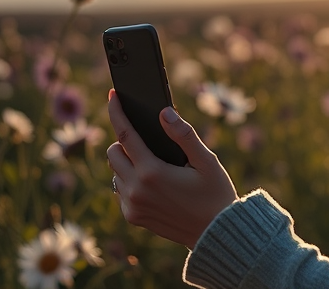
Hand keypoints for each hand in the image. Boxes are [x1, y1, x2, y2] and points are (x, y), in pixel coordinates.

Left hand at [107, 89, 238, 247]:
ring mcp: (132, 206)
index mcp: (152, 172)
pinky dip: (130, 181)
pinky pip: (121, 190)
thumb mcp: (206, 161)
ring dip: (127, 162)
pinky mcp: (133, 217)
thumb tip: (163, 112)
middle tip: (147, 140)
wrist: (216, 233)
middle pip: (113, 152)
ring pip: (115, 171)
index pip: (125, 134)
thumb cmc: (215, 193)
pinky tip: (153, 183)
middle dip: (124, 140)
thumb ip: (183, 135)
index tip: (112, 95)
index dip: (116, 112)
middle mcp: (136, 190)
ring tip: (153, 163)